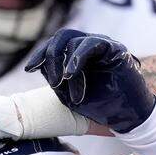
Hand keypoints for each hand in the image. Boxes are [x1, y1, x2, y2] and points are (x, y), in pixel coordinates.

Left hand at [25, 28, 155, 132]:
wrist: (126, 117)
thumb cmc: (99, 107)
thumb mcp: (68, 95)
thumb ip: (54, 79)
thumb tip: (40, 65)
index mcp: (77, 54)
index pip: (54, 45)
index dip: (40, 54)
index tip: (29, 69)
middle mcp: (89, 46)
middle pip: (61, 38)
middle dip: (49, 56)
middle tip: (52, 80)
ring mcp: (102, 45)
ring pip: (74, 41)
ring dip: (65, 65)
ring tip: (64, 83)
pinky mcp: (115, 49)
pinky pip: (92, 43)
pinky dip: (78, 57)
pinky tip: (71, 73)